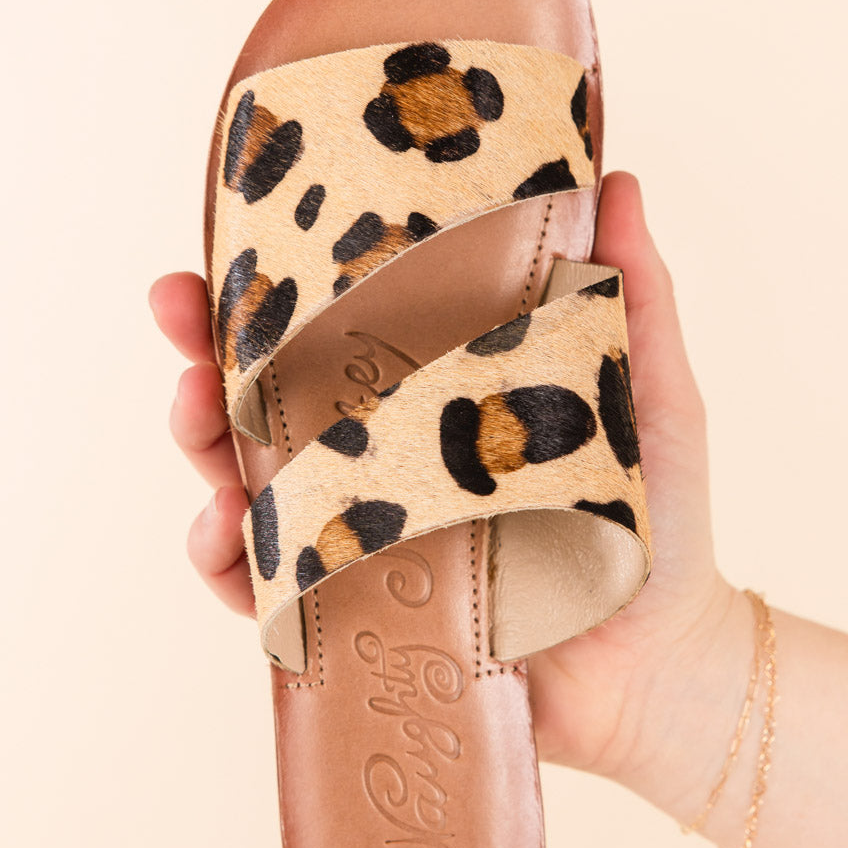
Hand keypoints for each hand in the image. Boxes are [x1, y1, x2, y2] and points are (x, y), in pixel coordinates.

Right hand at [150, 172, 741, 791]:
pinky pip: (267, 593)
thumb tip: (622, 181)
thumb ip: (636, 300)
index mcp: (441, 401)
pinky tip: (226, 537)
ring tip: (201, 424)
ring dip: (203, 448)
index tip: (224, 253)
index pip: (341, 333)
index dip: (272, 293)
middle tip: (182, 325)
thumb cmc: (665, 529)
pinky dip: (229, 566)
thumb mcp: (654, 398)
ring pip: (250, 486)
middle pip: (270, 402)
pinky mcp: (360, 618)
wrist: (663, 666)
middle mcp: (390, 464)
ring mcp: (367, 541)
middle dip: (204, 358)